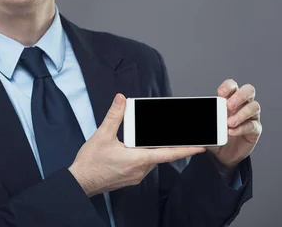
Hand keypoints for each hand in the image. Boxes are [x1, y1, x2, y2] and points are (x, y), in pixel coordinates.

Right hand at [68, 93, 205, 196]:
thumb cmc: (90, 163)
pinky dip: (145, 155)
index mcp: (138, 159)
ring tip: (152, 137)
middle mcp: (140, 170)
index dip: (186, 149)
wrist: (80, 182)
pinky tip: (137, 147)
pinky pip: (143, 165)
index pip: (168, 154)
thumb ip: (114, 116)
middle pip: (161, 155)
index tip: (201, 146)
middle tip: (182, 135)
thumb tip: (121, 99)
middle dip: (170, 144)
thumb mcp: (102, 135)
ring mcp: (136, 176)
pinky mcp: (130, 178)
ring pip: (152, 160)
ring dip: (154, 149)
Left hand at [206, 80, 261, 169]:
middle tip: (229, 105)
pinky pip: (252, 125)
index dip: (228, 86)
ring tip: (229, 123)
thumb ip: (206, 117)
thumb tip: (196, 112)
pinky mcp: (255, 129)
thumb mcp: (209, 124)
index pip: (233, 86)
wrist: (223, 154)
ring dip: (241, 114)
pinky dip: (241, 128)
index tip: (220, 93)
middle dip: (240, 96)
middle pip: (249, 90)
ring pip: (254, 107)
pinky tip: (231, 132)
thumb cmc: (216, 135)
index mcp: (231, 98)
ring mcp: (251, 116)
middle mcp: (243, 104)